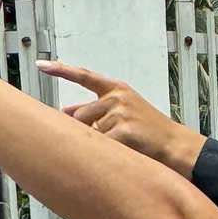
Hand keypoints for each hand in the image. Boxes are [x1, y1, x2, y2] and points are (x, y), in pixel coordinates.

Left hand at [38, 61, 204, 173]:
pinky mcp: (124, 130)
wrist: (175, 145)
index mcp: (117, 89)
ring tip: (124, 145)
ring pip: (90, 133)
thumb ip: (95, 109)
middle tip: (109, 140)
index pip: (84, 76)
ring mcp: (121, 112)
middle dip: (86, 131)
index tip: (42, 65)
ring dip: (102, 144)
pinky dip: (109, 153)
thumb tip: (64, 110)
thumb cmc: (148, 131)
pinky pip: (102, 145)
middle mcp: (117, 97)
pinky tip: (126, 152)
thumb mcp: (123, 113)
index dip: (61, 70)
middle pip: (80, 116)